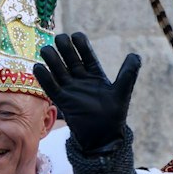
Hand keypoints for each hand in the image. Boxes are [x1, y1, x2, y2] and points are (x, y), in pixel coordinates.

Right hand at [33, 32, 140, 150]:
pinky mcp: (63, 101)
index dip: (81, 45)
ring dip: (52, 60)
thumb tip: (135, 54)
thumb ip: (128, 73)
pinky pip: (51, 88)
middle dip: (64, 48)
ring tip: (46, 50)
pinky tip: (38, 67)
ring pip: (59, 71)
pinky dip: (44, 78)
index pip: (87, 55)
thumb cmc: (114, 115)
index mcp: (95, 75)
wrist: (104, 138)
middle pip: (70, 59)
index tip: (76, 35)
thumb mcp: (122, 91)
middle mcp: (81, 79)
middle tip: (59, 38)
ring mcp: (71, 89)